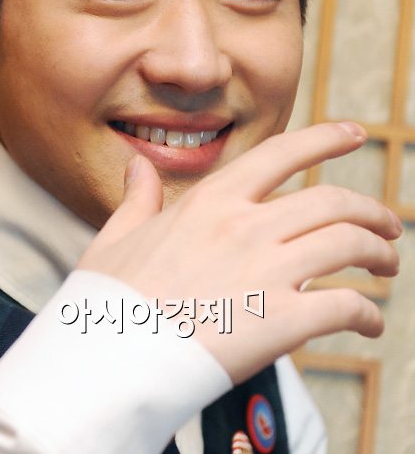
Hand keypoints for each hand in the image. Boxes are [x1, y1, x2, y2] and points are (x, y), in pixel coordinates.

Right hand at [78, 122, 400, 384]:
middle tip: (387, 225)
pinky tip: (367, 323)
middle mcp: (244, 226)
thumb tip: (136, 165)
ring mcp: (265, 271)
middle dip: (371, 211)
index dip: (326, 138)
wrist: (107, 361)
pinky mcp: (281, 321)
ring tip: (387, 266)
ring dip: (379, 254)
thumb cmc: (109, 301)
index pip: (282, 153)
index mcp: (210, 202)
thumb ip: (137, 198)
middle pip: (332, 202)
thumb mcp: (117, 237)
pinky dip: (366, 314)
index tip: (354, 134)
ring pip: (349, 244)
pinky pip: (344, 307)